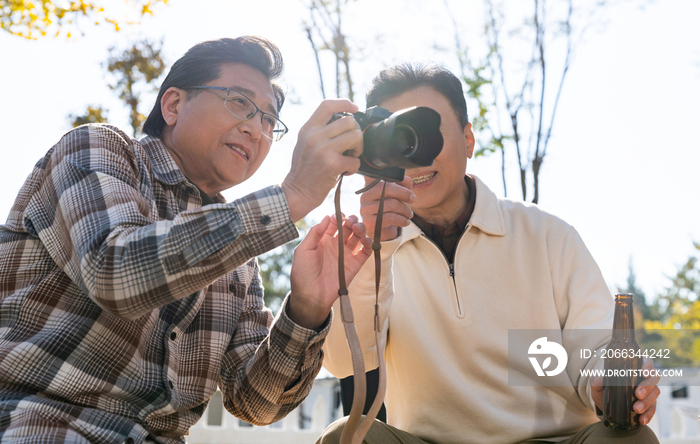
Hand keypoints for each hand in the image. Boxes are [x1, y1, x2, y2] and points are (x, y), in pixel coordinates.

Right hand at [282, 99, 363, 221]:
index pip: (327, 105)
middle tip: (351, 148)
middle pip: (349, 121)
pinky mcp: (332, 164)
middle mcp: (314, 136)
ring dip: (358, 149)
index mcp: (308, 129)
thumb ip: (320, 131)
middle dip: (356, 134)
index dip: (344, 103)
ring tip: (349, 158)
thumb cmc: (305, 170)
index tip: (355, 108)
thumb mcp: (305, 144)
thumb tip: (346, 121)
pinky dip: (354, 168)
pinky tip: (344, 172)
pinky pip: (355, 160)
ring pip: (356, 136)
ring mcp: (323, 149)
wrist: (296, 193)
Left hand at [288, 215, 372, 329]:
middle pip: (349, 228)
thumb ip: (315, 232)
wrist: (310, 296)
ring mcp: (346, 255)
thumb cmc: (302, 273)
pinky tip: (366, 240)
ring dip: (361, 229)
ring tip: (358, 229)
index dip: (339, 217)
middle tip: (351, 222)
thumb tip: (327, 216)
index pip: (334, 223)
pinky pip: (365, 252)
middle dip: (352, 221)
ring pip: (358, 237)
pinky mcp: (355, 265)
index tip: (340, 215)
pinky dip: (369, 244)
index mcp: (323, 240)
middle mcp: (336, 245)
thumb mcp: (303, 250)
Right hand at [360, 176, 415, 240]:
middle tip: (413, 199)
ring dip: (405, 210)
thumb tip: (406, 180)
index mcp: (370, 187)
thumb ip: (403, 185)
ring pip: (391, 204)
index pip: (376, 176)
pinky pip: (391, 217)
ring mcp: (365, 209)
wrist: (384, 231)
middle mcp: (365, 196)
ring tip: (409, 214)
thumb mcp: (399, 195)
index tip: (404, 182)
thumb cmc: (391, 210)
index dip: (386, 176)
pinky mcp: (369, 222)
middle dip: (404, 194)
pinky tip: (405, 222)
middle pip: (387, 188)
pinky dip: (402, 220)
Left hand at [591, 357, 659, 425]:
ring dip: (647, 402)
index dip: (648, 365)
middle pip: (654, 377)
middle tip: (638, 394)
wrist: (605, 404)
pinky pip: (653, 409)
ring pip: (655, 393)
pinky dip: (648, 415)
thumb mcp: (598, 384)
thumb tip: (599, 379)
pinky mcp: (649, 405)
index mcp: (634, 367)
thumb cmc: (604, 388)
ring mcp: (648, 391)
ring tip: (636, 409)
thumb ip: (596, 381)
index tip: (644, 373)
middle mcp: (644, 378)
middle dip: (647, 386)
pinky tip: (642, 419)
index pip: (646, 361)